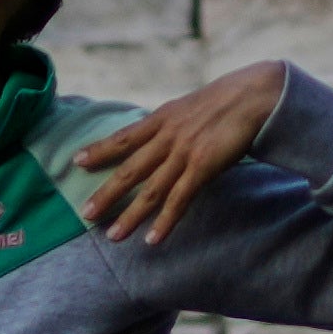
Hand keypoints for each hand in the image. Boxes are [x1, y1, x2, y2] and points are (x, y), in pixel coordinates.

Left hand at [66, 62, 303, 245]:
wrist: (255, 95)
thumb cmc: (229, 101)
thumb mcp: (191, 107)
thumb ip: (174, 123)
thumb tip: (162, 136)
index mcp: (162, 118)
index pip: (124, 137)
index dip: (99, 150)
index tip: (77, 161)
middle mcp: (167, 136)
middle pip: (129, 169)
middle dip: (106, 193)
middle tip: (84, 214)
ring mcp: (183, 152)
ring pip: (150, 190)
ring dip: (130, 216)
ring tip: (112, 236)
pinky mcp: (202, 166)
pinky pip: (179, 199)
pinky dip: (165, 221)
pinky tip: (153, 239)